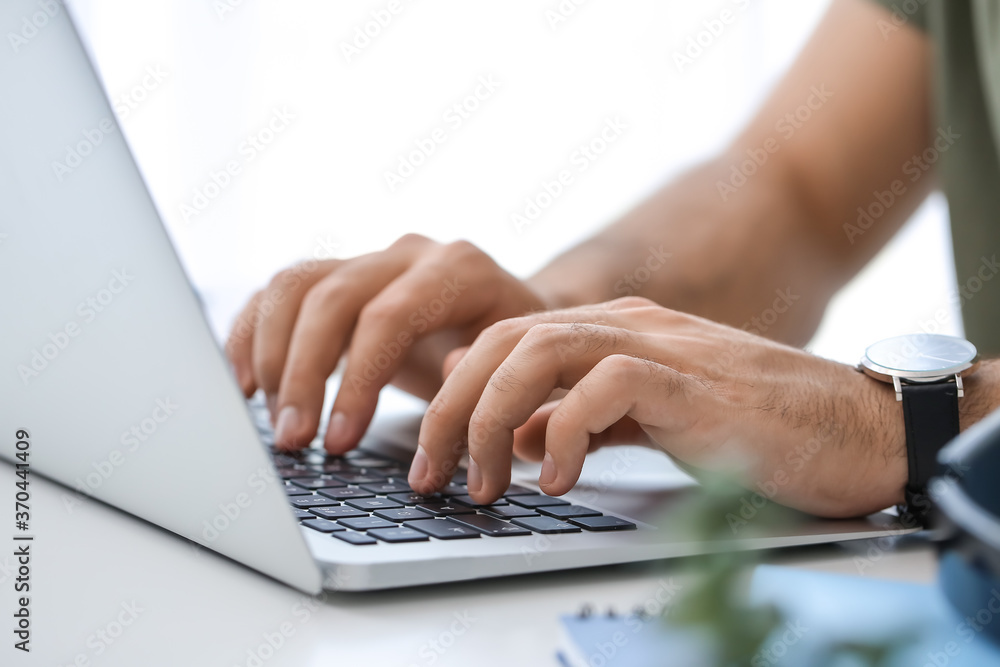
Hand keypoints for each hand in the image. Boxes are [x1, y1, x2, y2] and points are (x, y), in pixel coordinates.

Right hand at [226, 234, 547, 451]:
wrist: (516, 319)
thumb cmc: (518, 354)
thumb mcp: (518, 371)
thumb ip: (482, 386)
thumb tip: (443, 415)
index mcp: (460, 270)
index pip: (390, 316)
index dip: (357, 381)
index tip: (339, 442)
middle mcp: (410, 254)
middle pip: (332, 297)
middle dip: (303, 374)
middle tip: (293, 440)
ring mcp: (371, 259)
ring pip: (295, 285)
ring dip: (271, 355)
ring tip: (273, 420)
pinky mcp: (342, 275)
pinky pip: (281, 291)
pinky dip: (253, 332)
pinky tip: (246, 383)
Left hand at [411, 297, 907, 517]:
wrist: (852, 429)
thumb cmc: (752, 428)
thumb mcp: (644, 423)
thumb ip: (581, 420)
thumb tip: (521, 437)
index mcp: (611, 332)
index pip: (504, 340)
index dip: (456, 393)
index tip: (434, 452)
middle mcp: (627, 327)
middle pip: (506, 339)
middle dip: (455, 408)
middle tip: (434, 473)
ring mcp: (661, 347)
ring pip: (541, 350)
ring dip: (495, 417)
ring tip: (485, 481)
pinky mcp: (695, 382)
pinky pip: (609, 385)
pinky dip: (568, 432)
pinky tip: (561, 480)